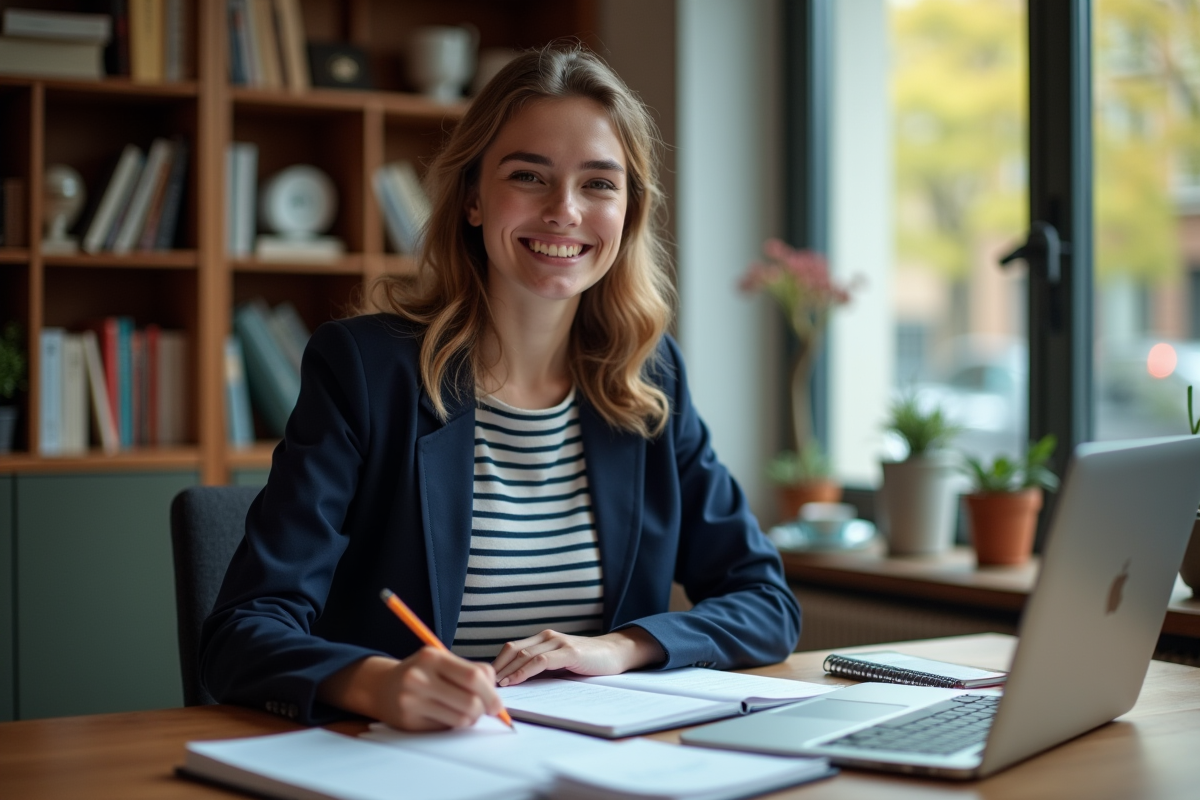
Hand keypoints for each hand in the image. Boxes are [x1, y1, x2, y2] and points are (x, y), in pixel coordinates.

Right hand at [318, 650, 505, 730]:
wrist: (382, 687)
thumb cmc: (422, 673)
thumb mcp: (442, 661)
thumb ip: (470, 671)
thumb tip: (496, 697)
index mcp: (432, 657)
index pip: (473, 676)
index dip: (491, 692)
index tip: (497, 703)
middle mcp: (419, 677)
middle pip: (470, 701)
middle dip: (484, 709)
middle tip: (484, 710)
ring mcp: (412, 700)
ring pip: (460, 719)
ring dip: (470, 719)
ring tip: (464, 712)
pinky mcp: (409, 721)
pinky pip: (445, 728)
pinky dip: (452, 725)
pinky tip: (444, 715)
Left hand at [492, 627, 664, 685]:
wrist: (616, 653)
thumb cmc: (587, 662)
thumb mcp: (560, 664)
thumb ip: (542, 667)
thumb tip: (515, 684)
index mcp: (542, 639)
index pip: (511, 649)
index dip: (496, 663)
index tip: (483, 680)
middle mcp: (547, 637)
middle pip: (512, 650)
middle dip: (496, 668)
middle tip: (481, 685)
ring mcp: (558, 642)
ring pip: (523, 654)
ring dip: (506, 671)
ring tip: (493, 686)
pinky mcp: (569, 652)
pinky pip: (540, 660)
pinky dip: (524, 671)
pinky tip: (514, 681)